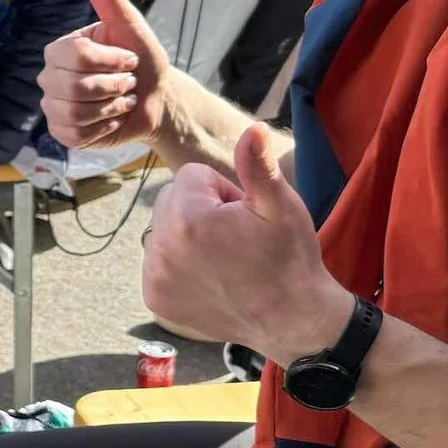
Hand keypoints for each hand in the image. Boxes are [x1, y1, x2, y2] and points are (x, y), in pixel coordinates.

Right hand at [41, 0, 171, 151]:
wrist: (156, 98)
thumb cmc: (142, 57)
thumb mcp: (129, 23)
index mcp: (60, 49)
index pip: (74, 56)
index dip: (109, 60)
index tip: (128, 58)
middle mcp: (50, 77)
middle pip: (72, 86)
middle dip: (112, 86)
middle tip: (127, 82)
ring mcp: (53, 106)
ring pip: (73, 112)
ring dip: (110, 107)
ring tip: (121, 100)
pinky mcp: (62, 133)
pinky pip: (74, 134)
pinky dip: (103, 127)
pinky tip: (112, 118)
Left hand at [142, 123, 349, 358]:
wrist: (293, 319)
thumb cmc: (289, 258)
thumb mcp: (280, 206)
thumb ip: (257, 165)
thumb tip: (252, 128)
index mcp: (186, 219)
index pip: (192, 176)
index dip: (225, 192)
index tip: (245, 217)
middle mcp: (159, 248)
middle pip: (172, 201)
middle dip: (202, 211)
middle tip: (237, 237)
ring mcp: (154, 277)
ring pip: (164, 230)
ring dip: (188, 237)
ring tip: (226, 258)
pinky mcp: (155, 298)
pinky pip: (159, 262)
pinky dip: (179, 265)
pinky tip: (211, 278)